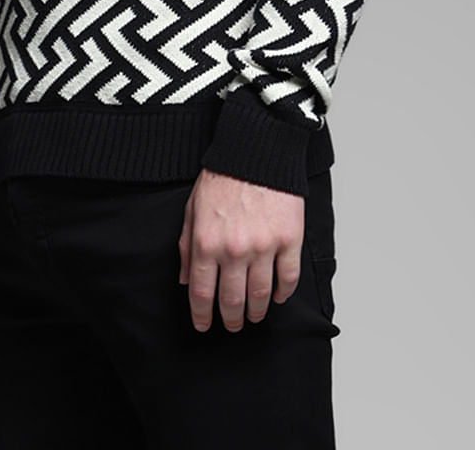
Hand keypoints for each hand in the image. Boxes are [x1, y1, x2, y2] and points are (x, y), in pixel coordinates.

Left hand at [177, 168, 304, 332]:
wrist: (257, 149)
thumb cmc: (223, 176)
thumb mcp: (192, 208)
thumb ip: (185, 245)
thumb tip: (185, 279)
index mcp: (206, 242)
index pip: (201, 293)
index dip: (202, 315)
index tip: (204, 325)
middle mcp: (234, 250)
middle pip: (232, 300)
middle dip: (231, 319)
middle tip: (232, 325)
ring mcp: (263, 246)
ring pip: (260, 295)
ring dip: (256, 311)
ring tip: (254, 315)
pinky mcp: (289, 240)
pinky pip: (288, 278)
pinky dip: (283, 293)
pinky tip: (277, 297)